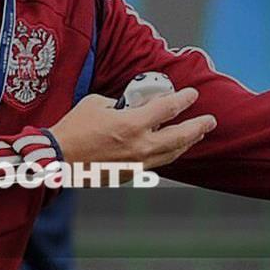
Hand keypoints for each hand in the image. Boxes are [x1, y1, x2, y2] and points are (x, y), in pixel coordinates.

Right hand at [47, 88, 216, 168]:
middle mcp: (140, 146)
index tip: (192, 94)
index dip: (183, 99)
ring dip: (187, 142)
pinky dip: (168, 153)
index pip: (167, 109)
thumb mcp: (97, 103)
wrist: (59, 159)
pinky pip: (156, 163)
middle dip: (198, 127)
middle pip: (179, 136)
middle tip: (210, 120)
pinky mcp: (130, 174)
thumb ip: (120, 103)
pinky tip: (172, 148)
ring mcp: (137, 163)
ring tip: (197, 134)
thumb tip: (131, 105)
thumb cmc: (74, 129)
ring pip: (171, 153)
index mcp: (132, 124)